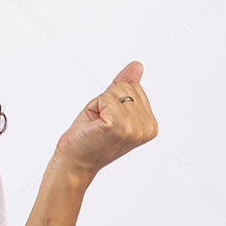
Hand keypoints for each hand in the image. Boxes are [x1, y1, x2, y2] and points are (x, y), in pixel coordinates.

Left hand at [53, 60, 158, 179]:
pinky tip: (94, 125)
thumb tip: (136, 65)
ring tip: (96, 125)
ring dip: (98, 105)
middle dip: (105, 101)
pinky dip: (93, 108)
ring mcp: (135, 127)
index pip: (133, 87)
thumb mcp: (109, 107)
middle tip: (99, 122)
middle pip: (125, 87)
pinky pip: (105, 98)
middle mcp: (148, 127)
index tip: (106, 119)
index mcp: (150, 123)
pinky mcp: (118, 125)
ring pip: (115, 91)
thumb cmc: (89, 135)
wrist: (74, 161)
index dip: (112, 99)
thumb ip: (125, 86)